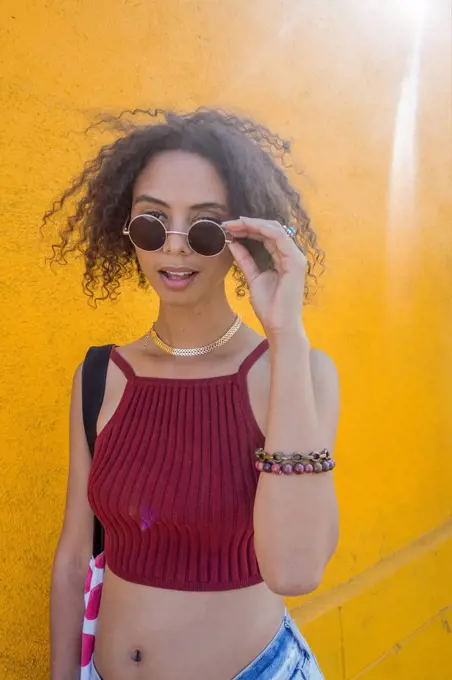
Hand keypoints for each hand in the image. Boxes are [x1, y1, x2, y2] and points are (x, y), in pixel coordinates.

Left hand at [223, 216, 307, 337]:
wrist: (278, 325)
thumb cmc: (269, 306)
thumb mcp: (252, 277)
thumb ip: (245, 259)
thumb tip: (233, 243)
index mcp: (283, 258)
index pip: (266, 236)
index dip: (248, 229)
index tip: (228, 228)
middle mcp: (292, 255)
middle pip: (271, 229)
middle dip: (248, 224)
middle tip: (227, 223)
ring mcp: (296, 257)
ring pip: (275, 229)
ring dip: (253, 224)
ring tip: (234, 223)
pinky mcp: (295, 262)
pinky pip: (280, 237)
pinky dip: (263, 229)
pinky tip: (247, 226)